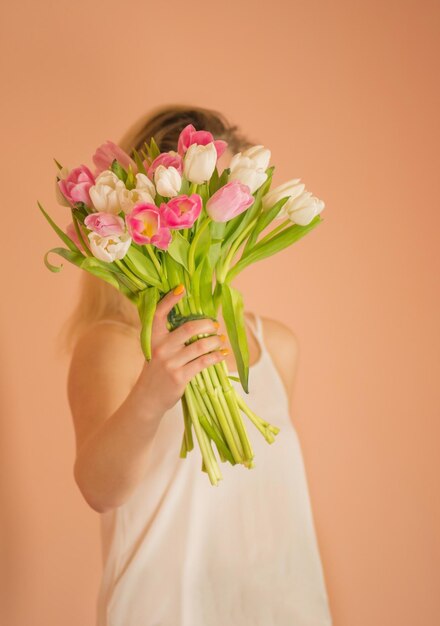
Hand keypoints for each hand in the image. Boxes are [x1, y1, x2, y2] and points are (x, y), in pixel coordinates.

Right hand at [136, 285, 228, 418]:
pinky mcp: (180, 376)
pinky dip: (216, 357)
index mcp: (152, 338)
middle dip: (206, 324)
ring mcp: (170, 363)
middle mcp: (160, 348)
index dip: (170, 300)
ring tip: (220, 339)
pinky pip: (204, 362)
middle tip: (215, 325)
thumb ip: (167, 336)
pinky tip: (223, 354)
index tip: (182, 288)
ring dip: (214, 341)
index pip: (159, 314)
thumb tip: (194, 320)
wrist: (147, 398)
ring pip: (199, 346)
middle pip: (188, 328)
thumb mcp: (154, 349)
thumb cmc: (155, 370)